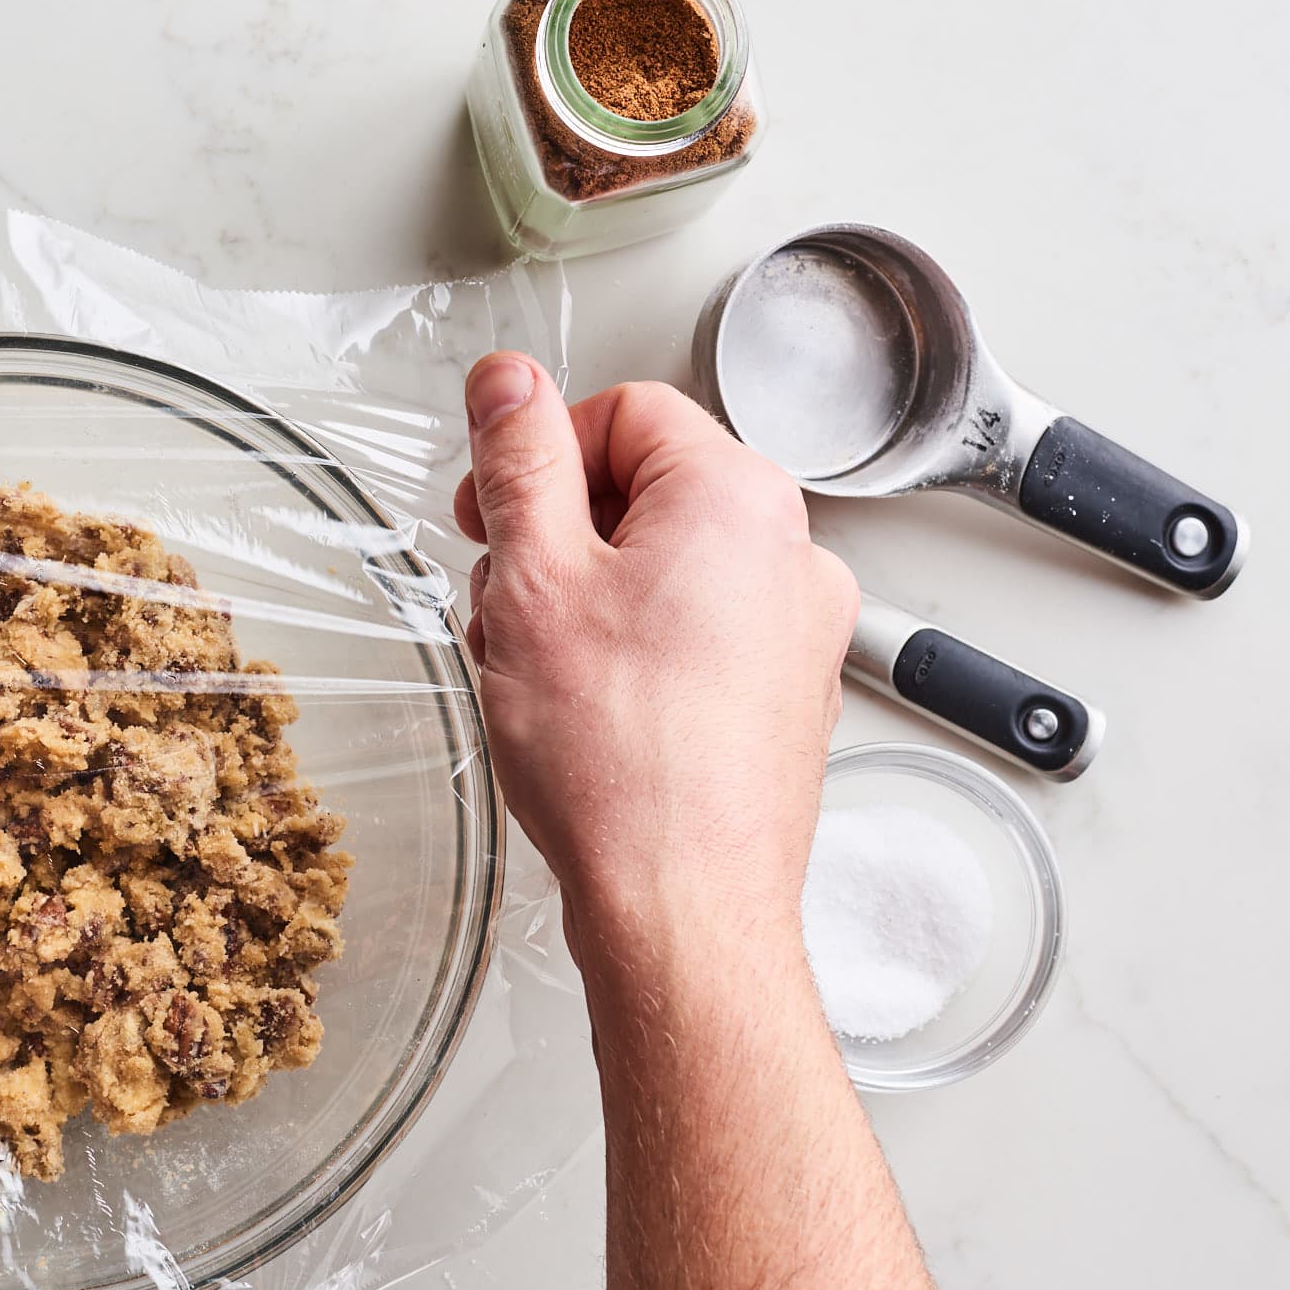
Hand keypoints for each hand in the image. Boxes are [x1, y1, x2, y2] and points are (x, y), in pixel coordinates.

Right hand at [451, 352, 854, 963]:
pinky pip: (695, 634)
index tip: (491, 510)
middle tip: (505, 600)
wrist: (683, 907)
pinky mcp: (785, 696)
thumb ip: (520, 461)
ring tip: (539, 671)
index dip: (539, 455)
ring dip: (585, 599)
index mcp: (738, 498)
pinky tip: (585, 712)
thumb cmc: (621, 765)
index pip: (625, 411)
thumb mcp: (533, 581)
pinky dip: (633, 653)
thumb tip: (509, 382)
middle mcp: (791, 553)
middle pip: (647, 488)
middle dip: (558, 536)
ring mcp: (798, 629)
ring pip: (665, 566)